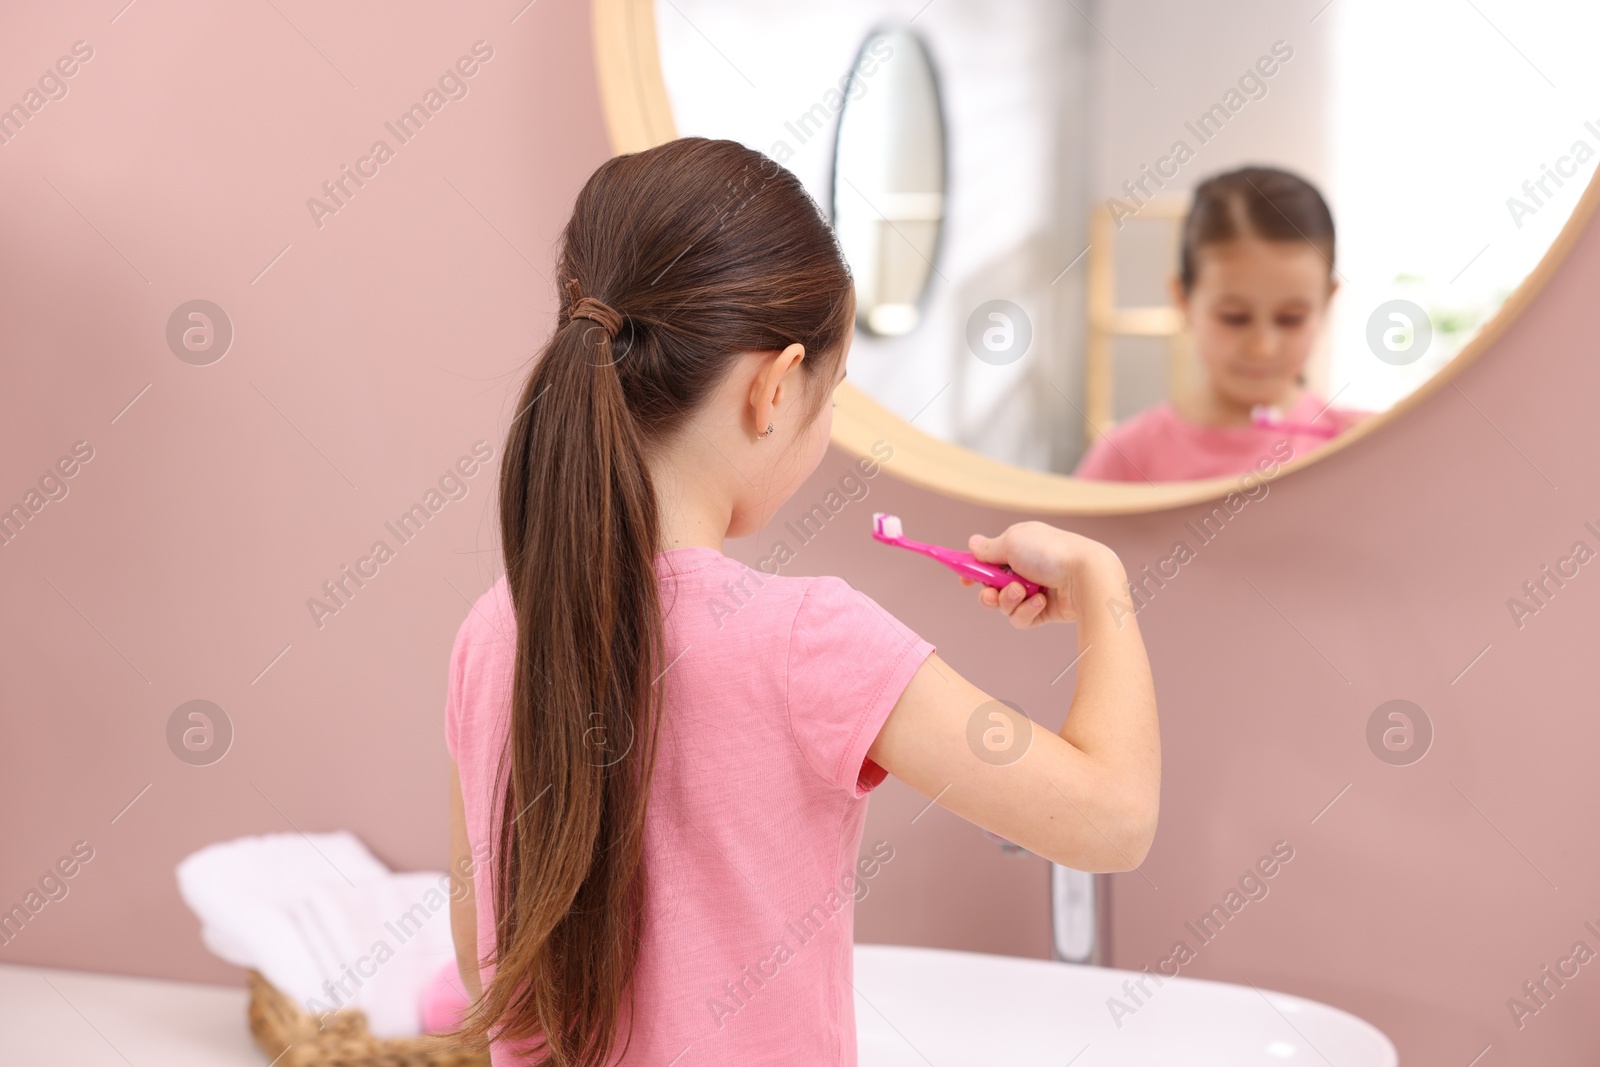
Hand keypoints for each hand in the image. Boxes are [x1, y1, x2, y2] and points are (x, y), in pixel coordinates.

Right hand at [958, 521, 1124, 627]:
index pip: (989, 561)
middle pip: (992, 588)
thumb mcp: (1011, 542)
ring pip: (1004, 605)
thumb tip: (972, 544)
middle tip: (991, 592)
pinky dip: (1027, 610)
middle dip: (988, 593)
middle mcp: (1025, 569)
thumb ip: (988, 548)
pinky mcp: (1043, 612)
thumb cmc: (1049, 552)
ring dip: (1008, 600)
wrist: (1085, 576)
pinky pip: (1021, 618)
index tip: (965, 580)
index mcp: (1019, 547)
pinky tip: (1041, 601)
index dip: (975, 571)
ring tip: (1022, 592)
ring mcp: (1034, 590)